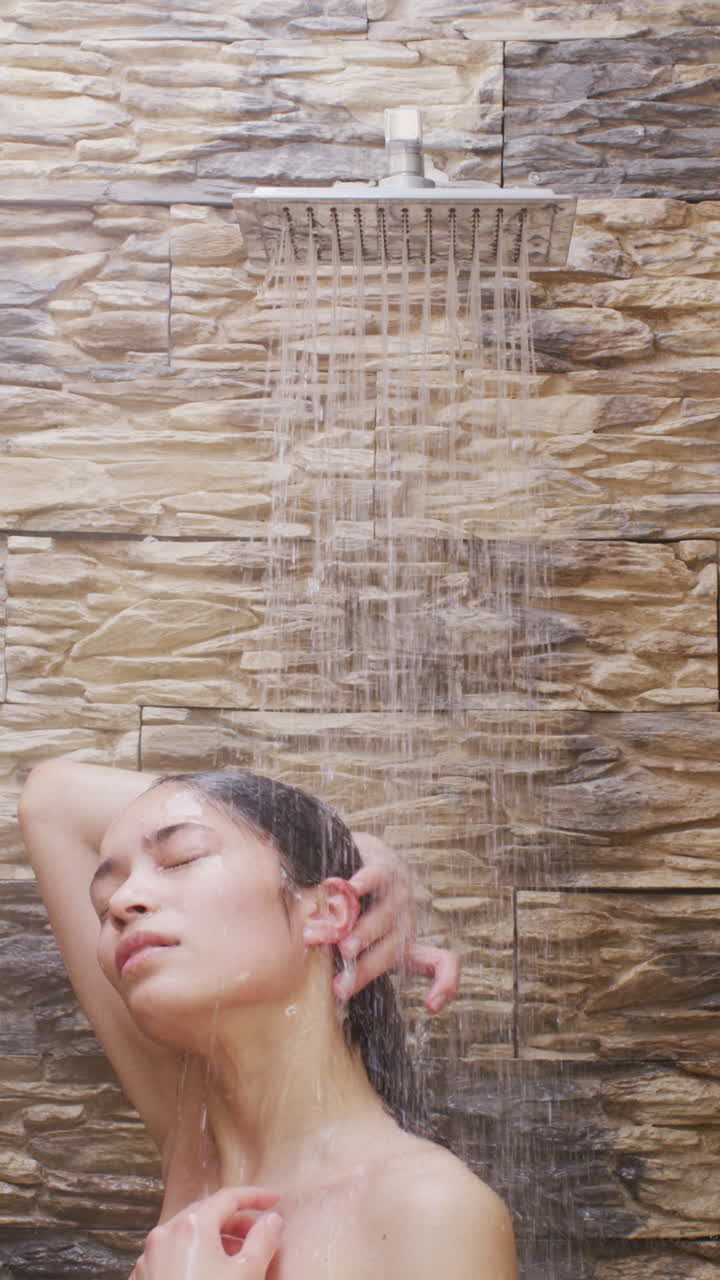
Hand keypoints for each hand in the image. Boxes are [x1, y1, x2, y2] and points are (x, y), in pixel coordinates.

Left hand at [130, 1188, 281, 1279]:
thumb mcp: (247, 1273)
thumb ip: (264, 1239)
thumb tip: (271, 1220)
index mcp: (192, 1225)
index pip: (228, 1197)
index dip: (255, 1197)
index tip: (274, 1202)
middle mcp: (165, 1233)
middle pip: (206, 1214)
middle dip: (235, 1221)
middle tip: (259, 1232)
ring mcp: (149, 1257)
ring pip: (188, 1236)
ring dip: (216, 1240)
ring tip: (238, 1258)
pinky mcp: (144, 1278)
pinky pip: (173, 1256)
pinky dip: (195, 1257)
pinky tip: (210, 1276)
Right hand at [336, 833, 460, 1013]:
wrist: (361, 858)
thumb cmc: (356, 910)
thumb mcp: (357, 942)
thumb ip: (346, 958)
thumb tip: (326, 985)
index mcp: (405, 942)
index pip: (440, 964)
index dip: (444, 985)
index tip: (431, 1006)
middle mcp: (406, 920)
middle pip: (393, 950)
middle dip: (367, 969)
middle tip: (342, 986)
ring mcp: (398, 894)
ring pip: (386, 917)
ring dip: (364, 932)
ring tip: (343, 946)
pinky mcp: (385, 867)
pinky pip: (377, 876)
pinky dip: (363, 884)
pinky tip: (347, 890)